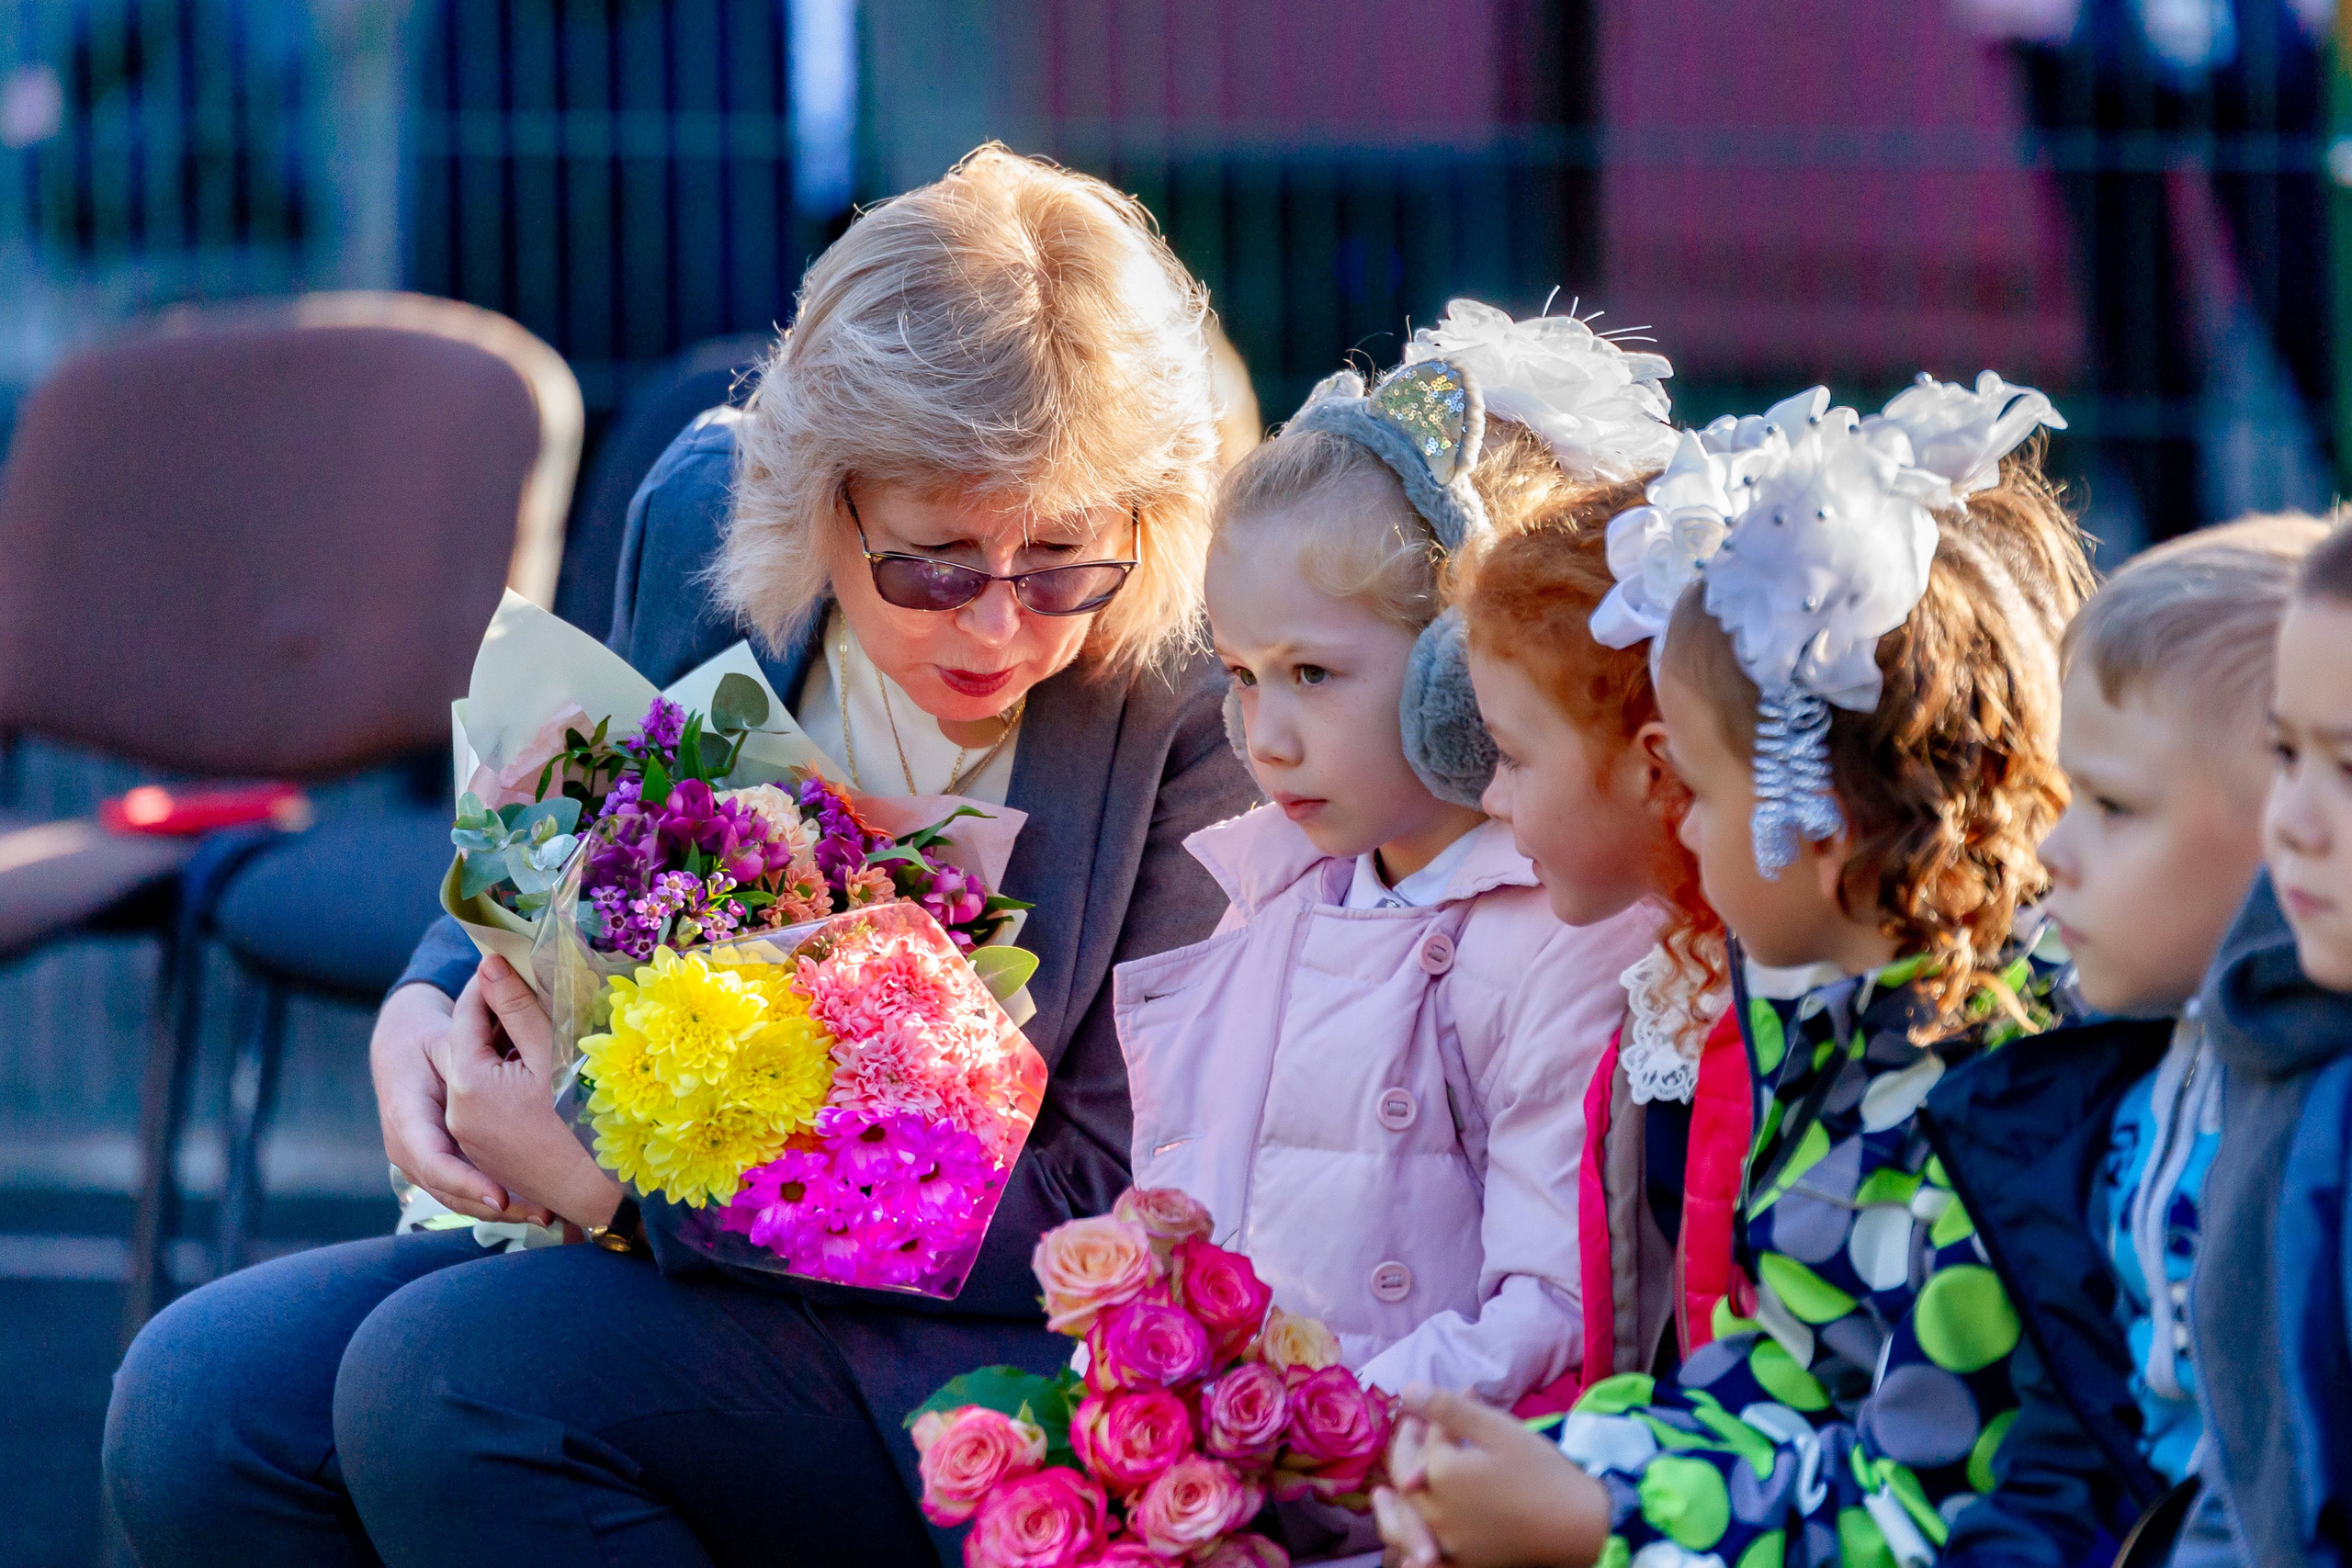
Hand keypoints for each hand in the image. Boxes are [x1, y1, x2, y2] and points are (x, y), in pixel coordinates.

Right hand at [372, 981, 535, 1221]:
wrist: (402, 1048)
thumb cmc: (427, 1040)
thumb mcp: (445, 1043)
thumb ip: (466, 1056)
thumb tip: (495, 1062)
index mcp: (406, 1118)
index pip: (433, 1162)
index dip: (466, 1183)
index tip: (500, 1198)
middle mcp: (407, 1149)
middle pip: (448, 1191)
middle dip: (493, 1208)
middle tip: (539, 1214)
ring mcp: (420, 1161)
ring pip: (458, 1198)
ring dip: (501, 1212)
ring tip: (546, 1216)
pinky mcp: (439, 1164)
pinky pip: (466, 1190)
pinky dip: (498, 1200)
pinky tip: (536, 1205)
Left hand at [443, 954, 622, 1230]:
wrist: (601, 1191)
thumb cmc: (586, 1116)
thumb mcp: (553, 1050)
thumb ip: (516, 1005)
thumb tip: (488, 965)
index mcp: (468, 1082)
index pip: (468, 1013)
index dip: (490, 982)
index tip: (512, 962)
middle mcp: (457, 1112)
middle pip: (469, 1045)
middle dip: (495, 1016)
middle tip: (530, 995)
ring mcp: (470, 1138)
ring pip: (476, 1075)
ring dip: (501, 1050)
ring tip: (539, 1034)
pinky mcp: (486, 1155)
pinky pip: (485, 1105)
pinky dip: (504, 1082)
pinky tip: (540, 1076)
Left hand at [1379, 1386, 1609, 1567]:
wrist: (1579, 1526)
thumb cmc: (1541, 1472)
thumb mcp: (1497, 1429)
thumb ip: (1449, 1409)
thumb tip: (1407, 1388)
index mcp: (1440, 1474)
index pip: (1425, 1441)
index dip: (1429, 1419)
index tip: (1439, 1403)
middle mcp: (1435, 1512)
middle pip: (1404, 1479)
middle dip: (1406, 1450)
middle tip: (1411, 1430)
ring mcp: (1447, 1542)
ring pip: (1404, 1522)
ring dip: (1392, 1505)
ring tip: (1382, 1496)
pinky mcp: (1463, 1562)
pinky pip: (1425, 1553)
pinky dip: (1411, 1542)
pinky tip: (1410, 1539)